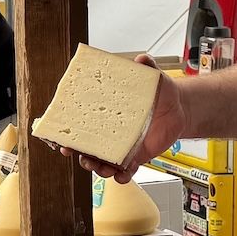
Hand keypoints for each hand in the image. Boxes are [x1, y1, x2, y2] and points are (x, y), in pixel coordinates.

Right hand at [58, 57, 185, 181]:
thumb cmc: (158, 93)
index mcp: (104, 114)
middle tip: (76, 153)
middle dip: (78, 154)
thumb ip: (146, 67)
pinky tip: (122, 175)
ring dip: (97, 168)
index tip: (58, 137)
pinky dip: (121, 176)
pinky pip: (124, 172)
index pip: (79, 124)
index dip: (66, 132)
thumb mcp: (152, 78)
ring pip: (101, 163)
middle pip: (85, 148)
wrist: (177, 109)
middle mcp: (108, 133)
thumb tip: (142, 59)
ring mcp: (120, 147)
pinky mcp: (134, 158)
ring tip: (101, 168)